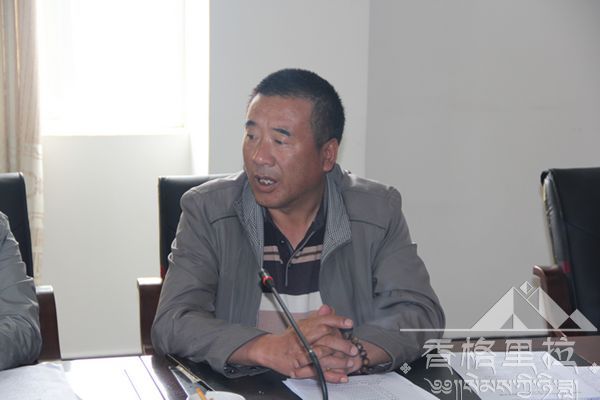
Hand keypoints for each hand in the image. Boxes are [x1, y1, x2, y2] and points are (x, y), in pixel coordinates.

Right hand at [228, 304, 353, 378]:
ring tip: (350, 362)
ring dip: (339, 361)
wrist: (268, 350)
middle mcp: (302, 340)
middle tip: (353, 348)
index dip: (337, 321)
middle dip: (342, 344)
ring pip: (322, 356)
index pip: (322, 321)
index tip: (349, 323)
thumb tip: (328, 308)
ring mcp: (300, 355)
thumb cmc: (287, 338)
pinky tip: (341, 376)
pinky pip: (317, 372)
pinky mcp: (298, 369)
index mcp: (303, 327)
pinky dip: (331, 375)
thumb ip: (316, 318)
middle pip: (325, 339)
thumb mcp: (301, 324)